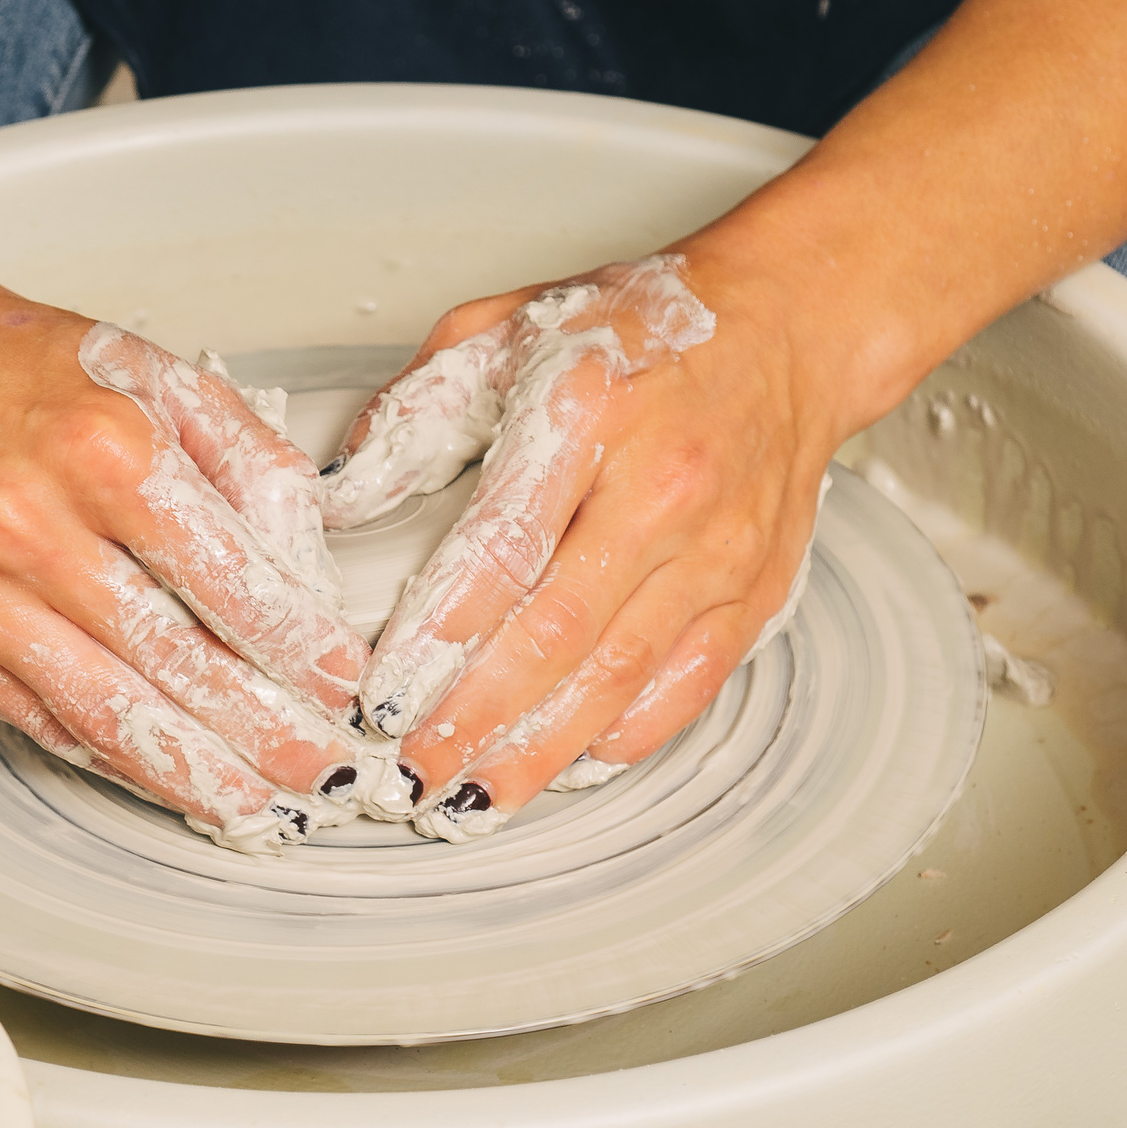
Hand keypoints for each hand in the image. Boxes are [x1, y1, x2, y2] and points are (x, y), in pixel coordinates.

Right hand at [0, 247, 372, 852]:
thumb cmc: (28, 374)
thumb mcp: (158, 376)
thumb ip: (245, 459)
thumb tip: (305, 564)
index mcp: (101, 449)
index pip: (223, 576)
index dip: (291, 644)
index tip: (339, 685)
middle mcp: (30, 524)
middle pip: (170, 659)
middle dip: (260, 730)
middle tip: (322, 772)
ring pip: (102, 709)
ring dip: (189, 771)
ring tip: (253, 806)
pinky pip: (40, 718)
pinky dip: (111, 758)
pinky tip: (167, 777)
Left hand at [319, 255, 842, 840]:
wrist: (787, 329)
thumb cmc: (634, 332)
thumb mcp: (503, 330)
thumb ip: (416, 412)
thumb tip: (340, 498)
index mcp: (588, 412)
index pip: (503, 543)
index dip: (439, 632)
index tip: (382, 693)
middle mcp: (662, 487)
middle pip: (558, 631)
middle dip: (476, 717)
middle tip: (411, 773)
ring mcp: (718, 550)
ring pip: (621, 677)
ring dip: (540, 750)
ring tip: (472, 798)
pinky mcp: (754, 592)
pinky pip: (685, 687)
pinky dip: (621, 738)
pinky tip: (564, 767)